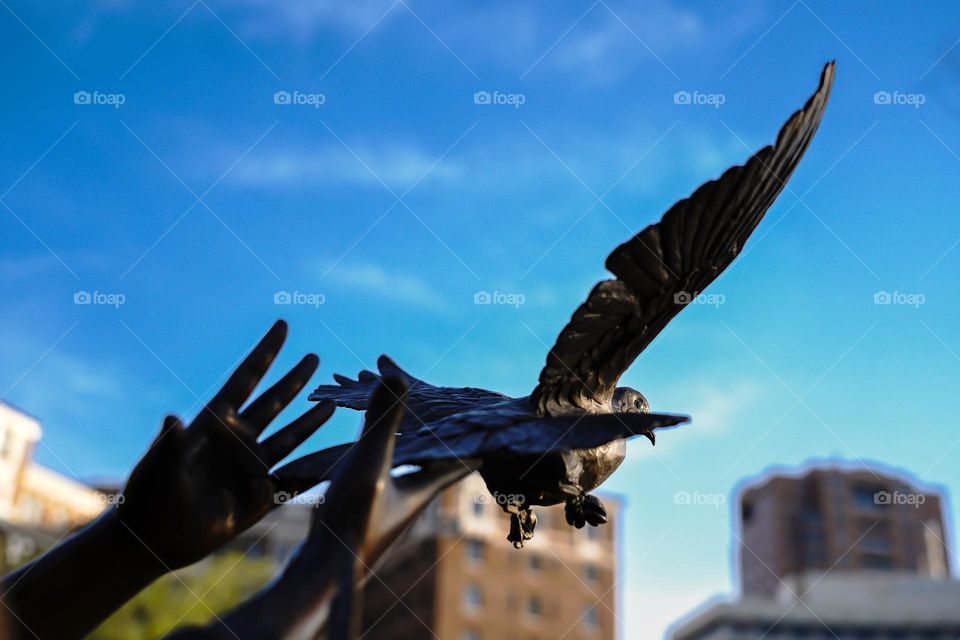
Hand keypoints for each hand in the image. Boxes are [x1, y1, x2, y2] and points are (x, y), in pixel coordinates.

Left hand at [117, 320, 334, 569]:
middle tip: (314, 357)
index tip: (282, 325)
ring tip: (331, 405)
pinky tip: (334, 463)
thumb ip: (169, 443)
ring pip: (290, 437)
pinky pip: (294, 481)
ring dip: (310, 421)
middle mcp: (237, 440)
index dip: (265, 351)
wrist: (154, 539)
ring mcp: (250, 467)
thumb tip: (171, 417)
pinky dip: (314, 473)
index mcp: (215, 423)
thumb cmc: (149, 496)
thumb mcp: (159, 466)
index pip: (247, 378)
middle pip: (274, 402)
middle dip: (294, 379)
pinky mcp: (259, 497)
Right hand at [210, 376, 477, 639]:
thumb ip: (384, 422)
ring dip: (407, 434)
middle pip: (434, 454)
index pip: (462, 455)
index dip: (476, 435)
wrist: (320, 572)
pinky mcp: (363, 507)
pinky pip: (379, 467)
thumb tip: (397, 375)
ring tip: (408, 410)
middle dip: (438, 427)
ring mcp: (387, 502)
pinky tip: (368, 438)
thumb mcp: (370, 464)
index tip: (491, 417)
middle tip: (444, 401)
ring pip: (406, 459)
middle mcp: (411, 495)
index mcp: (424, 486)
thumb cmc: (352, 522)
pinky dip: (379, 446)